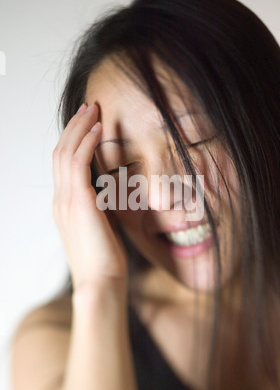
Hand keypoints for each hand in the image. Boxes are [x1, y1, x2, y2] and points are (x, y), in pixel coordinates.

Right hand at [52, 103, 127, 292]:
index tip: (88, 124)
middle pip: (60, 152)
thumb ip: (98, 206)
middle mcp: (60, 199)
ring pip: (66, 152)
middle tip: (90, 108)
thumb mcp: (99, 227)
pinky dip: (87, 142)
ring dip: (80, 128)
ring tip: (94, 110)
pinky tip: (99, 129)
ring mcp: (65, 200)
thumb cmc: (104, 258)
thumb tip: (108, 191)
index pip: (63, 164)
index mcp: (64, 205)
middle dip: (75, 127)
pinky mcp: (78, 202)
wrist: (100, 282)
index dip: (73, 140)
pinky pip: (78, 162)